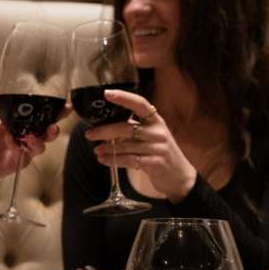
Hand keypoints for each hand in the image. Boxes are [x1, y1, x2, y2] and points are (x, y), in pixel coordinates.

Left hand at [0, 87, 67, 185]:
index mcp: (24, 122)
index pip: (44, 116)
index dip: (57, 112)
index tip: (65, 106)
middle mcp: (28, 135)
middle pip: (48, 132)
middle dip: (54, 129)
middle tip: (53, 127)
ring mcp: (26, 148)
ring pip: (41, 146)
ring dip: (38, 141)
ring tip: (30, 136)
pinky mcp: (21, 160)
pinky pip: (24, 154)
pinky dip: (18, 146)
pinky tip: (10, 140)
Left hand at [83, 89, 197, 201]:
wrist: (179, 176)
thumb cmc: (160, 153)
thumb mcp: (152, 136)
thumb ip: (134, 128)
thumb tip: (105, 125)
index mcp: (156, 121)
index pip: (140, 104)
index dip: (124, 97)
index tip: (107, 93)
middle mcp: (158, 132)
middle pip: (127, 127)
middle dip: (105, 131)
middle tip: (89, 134)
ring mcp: (158, 148)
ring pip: (126, 146)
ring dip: (108, 148)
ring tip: (96, 150)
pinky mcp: (155, 163)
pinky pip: (130, 160)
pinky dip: (114, 160)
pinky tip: (104, 160)